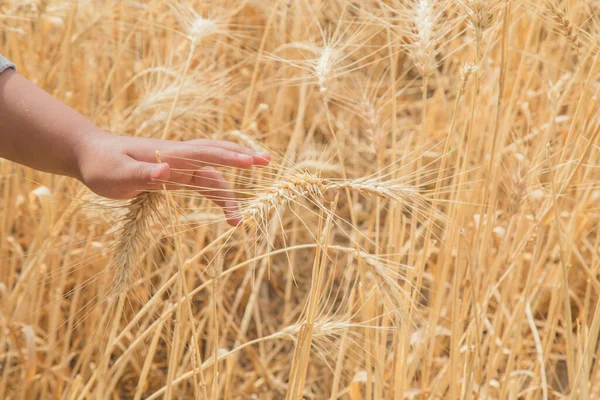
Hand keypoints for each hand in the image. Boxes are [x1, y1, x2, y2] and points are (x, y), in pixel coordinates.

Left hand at [77, 131, 269, 225]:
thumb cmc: (101, 165)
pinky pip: (202, 182)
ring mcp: (178, 165)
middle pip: (216, 154)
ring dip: (232, 184)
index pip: (204, 153)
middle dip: (241, 157)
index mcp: (168, 154)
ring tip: (243, 211)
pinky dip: (218, 193)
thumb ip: (141, 174)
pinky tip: (226, 208)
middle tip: (266, 161)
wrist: (91, 156)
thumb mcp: (115, 174)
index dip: (228, 157)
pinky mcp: (175, 176)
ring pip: (213, 170)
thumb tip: (166, 173)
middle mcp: (178, 157)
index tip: (250, 162)